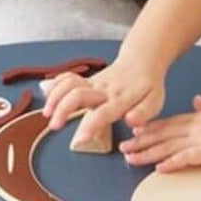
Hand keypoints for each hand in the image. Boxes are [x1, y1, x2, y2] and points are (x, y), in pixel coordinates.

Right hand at [42, 55, 165, 140]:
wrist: (142, 61)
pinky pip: (68, 78)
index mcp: (120, 99)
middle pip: (78, 94)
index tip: (81, 139)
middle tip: (55, 125)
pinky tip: (45, 93)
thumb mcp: (155, 101)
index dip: (91, 125)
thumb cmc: (148, 86)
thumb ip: (143, 113)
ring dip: (55, 98)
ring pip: (69, 84)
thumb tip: (131, 121)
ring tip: (47, 114)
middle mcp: (104, 89)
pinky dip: (55, 84)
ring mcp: (93, 82)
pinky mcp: (87, 80)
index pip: (103, 112)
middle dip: (63, 109)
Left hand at [119, 94, 200, 171]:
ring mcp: (199, 140)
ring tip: (131, 159)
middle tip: (123, 147)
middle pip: (161, 135)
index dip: (149, 128)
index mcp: (198, 118)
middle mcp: (194, 128)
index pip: (168, 123)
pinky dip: (170, 164)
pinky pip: (185, 158)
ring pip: (167, 147)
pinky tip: (158, 169)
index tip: (135, 131)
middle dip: (140, 141)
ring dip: (147, 154)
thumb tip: (198, 100)